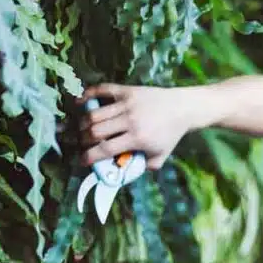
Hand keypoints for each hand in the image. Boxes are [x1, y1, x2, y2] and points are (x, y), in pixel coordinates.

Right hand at [76, 83, 192, 169]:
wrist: (182, 108)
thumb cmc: (170, 135)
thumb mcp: (159, 157)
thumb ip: (140, 167)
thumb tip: (118, 172)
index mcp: (138, 138)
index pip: (106, 149)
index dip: (89, 156)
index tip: (82, 160)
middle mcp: (130, 120)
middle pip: (96, 131)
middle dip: (84, 140)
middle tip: (82, 143)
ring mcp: (128, 104)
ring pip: (95, 113)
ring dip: (83, 122)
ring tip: (81, 128)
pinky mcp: (127, 90)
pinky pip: (102, 90)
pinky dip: (88, 95)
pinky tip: (80, 102)